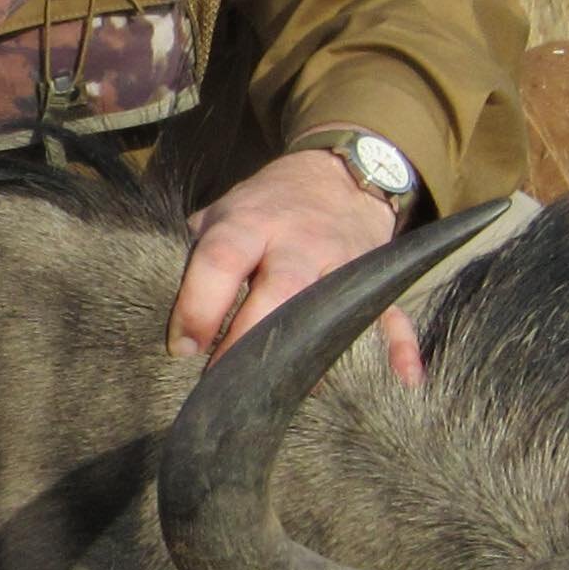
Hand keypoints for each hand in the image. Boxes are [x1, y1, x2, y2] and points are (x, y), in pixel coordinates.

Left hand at [170, 147, 424, 386]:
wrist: (337, 173)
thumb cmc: (266, 205)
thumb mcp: (223, 213)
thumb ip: (195, 256)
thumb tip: (164, 316)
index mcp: (250, 222)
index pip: (220, 260)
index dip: (197, 306)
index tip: (182, 348)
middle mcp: (297, 241)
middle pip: (277, 291)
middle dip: (249, 339)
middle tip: (224, 382)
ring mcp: (341, 261)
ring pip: (329, 307)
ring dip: (311, 353)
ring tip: (286, 395)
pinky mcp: (373, 278)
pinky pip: (392, 314)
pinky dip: (400, 346)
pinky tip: (404, 380)